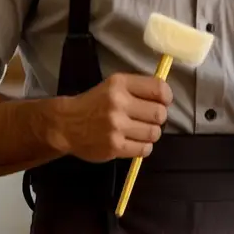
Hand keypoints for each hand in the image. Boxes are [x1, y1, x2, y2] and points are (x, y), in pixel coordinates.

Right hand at [50, 73, 171, 161]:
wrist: (67, 125)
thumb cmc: (94, 103)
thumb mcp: (114, 85)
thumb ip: (139, 88)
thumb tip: (166, 96)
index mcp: (120, 84)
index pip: (158, 89)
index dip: (166, 97)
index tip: (163, 101)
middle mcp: (119, 104)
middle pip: (159, 114)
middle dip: (158, 117)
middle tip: (149, 118)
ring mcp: (116, 127)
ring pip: (154, 133)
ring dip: (151, 133)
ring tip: (140, 131)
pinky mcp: (114, 147)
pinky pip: (144, 149)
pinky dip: (144, 146)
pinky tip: (134, 141)